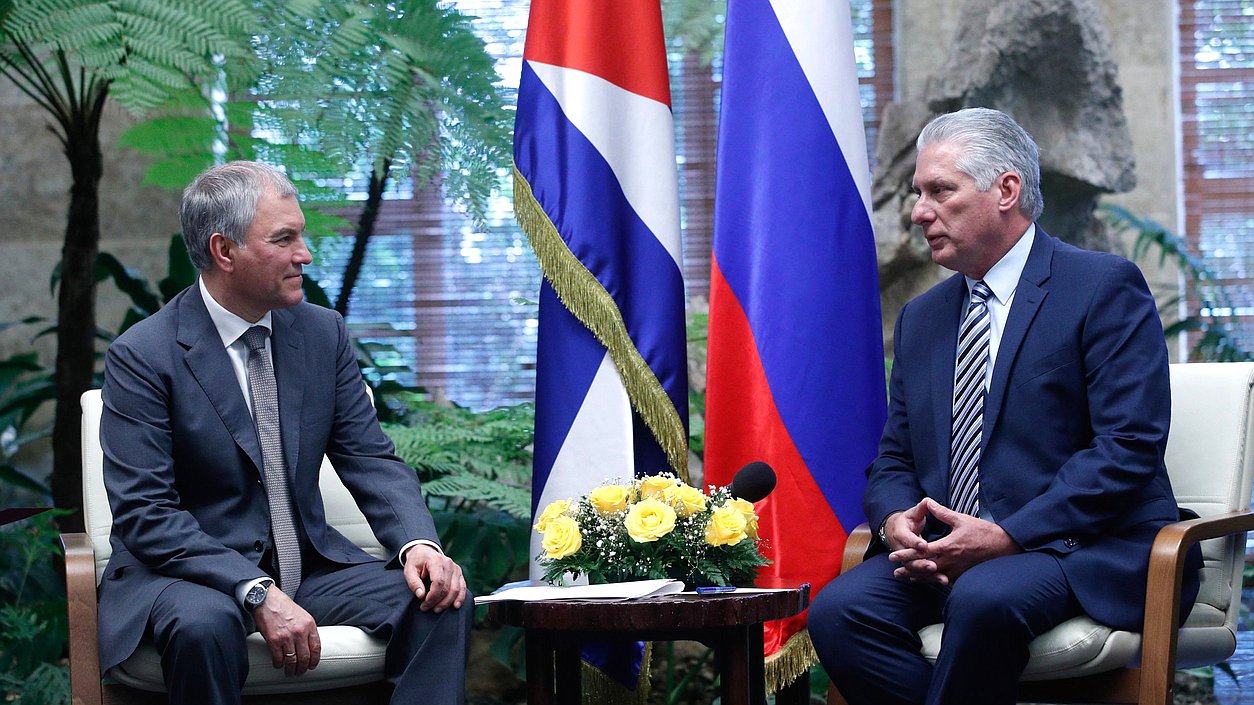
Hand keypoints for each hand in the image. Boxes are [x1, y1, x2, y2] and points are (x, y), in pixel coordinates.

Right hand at [253, 587, 320, 675]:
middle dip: (303, 668)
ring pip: (292, 660)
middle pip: (305, 657)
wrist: (268, 600)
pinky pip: (278, 658)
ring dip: (291, 669)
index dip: (315, 660)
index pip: (316, 648)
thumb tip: (310, 646)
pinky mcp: (274, 640)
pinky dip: (279, 664)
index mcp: (309, 625)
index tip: (312, 665)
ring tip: (289, 671)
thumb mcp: (303, 615)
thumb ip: (308, 630)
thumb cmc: (284, 607)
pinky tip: (279, 665)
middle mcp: (300, 632)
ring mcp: (287, 636)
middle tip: (300, 672)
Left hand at [403, 544, 466, 612]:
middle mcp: (448, 564)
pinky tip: (455, 605)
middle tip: (426, 608)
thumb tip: (421, 595)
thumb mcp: (409, 570)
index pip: (438, 582)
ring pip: (455, 589)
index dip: (432, 596)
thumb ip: (414, 583)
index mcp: (436, 561)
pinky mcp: (459, 573)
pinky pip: (462, 587)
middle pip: (447, 588)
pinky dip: (460, 597)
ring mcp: (455, 568)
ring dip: (447, 602)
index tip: (424, 604)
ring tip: (436, 609)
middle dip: (437, 601)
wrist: (424, 552)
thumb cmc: (416, 562)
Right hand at [885, 499, 940, 582]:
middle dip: (921, 564)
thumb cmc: (907, 521)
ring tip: (943, 579)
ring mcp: (906, 559)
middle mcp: (901, 548)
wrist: (895, 531)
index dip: (915, 542)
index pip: (907, 539)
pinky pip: (921, 575)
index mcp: (900, 533)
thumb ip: (921, 508)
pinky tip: (945, 582)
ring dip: (929, 576)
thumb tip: (927, 500)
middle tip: (933, 566)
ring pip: (916, 570)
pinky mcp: (913, 565)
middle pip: (910, 559)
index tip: (923, 545)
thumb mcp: (913, 513)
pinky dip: (932, 579)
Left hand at [889, 498, 1019, 583]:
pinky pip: (945, 580)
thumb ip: (942, 512)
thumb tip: (928, 502)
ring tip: (906, 577)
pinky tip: (927, 580)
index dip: (906, 555)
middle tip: (894, 571)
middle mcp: (950, 561)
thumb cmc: (983, 532)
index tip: (893, 556)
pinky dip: (934, 580)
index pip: (922, 552)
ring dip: (919, 577)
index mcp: (948, 546)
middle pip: (924, 568)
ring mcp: (957, 570)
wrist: (1004, 547)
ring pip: (933, 576)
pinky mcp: (963, 575)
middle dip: (908, 569)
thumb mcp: (961, 519)